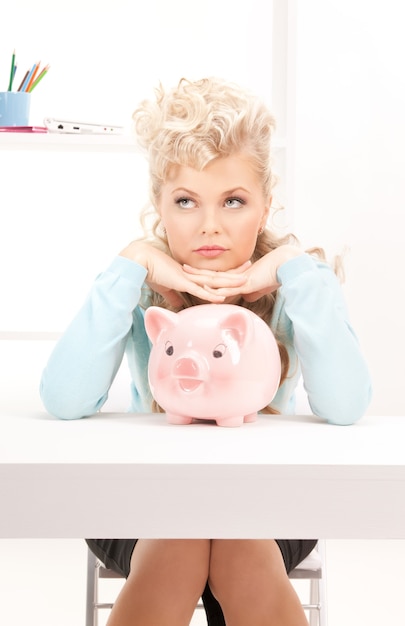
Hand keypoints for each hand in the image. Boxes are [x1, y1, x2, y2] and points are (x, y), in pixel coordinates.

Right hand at [119, 241, 248, 305]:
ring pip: (213, 281)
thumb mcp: (166, 287)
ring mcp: (189, 278)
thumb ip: (174, 296)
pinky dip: (211, 294)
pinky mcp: (182, 282)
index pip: (212, 275)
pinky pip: (200, 290)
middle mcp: (193, 275)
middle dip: (234, 273)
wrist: (141, 263)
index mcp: (190, 275)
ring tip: (244, 282)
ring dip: (229, 282)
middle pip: (218, 275)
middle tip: (250, 270)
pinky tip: (222, 296)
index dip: (226, 274)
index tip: (238, 272)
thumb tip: (179, 305)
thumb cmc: (152, 273)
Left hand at [183, 245, 304, 302]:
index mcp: (238, 276)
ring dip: (201, 278)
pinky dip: (216, 289)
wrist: (286, 265)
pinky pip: (228, 287)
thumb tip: (248, 298)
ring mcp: (240, 279)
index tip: (195, 273)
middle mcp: (236, 276)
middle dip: (197, 272)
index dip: (206, 275)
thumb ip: (253, 292)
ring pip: (216, 279)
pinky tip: (206, 289)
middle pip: (212, 274)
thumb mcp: (262, 286)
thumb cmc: (276, 275)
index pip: (219, 276)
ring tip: (187, 274)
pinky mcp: (246, 283)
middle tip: (182, 268)